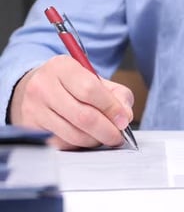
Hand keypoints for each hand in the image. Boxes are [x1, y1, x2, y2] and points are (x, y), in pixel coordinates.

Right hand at [9, 55, 133, 149]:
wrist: (38, 88)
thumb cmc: (73, 84)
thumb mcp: (97, 80)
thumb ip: (118, 95)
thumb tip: (125, 117)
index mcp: (63, 67)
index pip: (90, 90)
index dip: (111, 108)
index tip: (123, 120)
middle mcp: (44, 85)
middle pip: (83, 116)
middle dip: (107, 131)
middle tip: (118, 137)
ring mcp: (34, 107)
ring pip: (73, 134)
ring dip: (95, 140)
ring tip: (104, 136)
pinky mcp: (30, 125)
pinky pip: (62, 143)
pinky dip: (79, 145)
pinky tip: (86, 137)